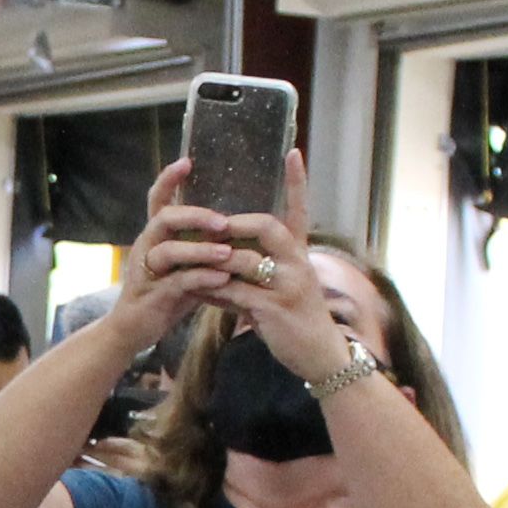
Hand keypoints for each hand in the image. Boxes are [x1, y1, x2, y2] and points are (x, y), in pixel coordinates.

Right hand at [118, 156, 239, 343]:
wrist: (135, 328)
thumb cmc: (166, 292)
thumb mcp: (185, 264)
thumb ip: (203, 245)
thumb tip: (239, 226)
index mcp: (156, 234)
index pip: (158, 198)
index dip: (168, 179)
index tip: (186, 161)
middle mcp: (147, 246)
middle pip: (164, 218)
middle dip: (195, 216)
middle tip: (223, 221)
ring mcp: (147, 270)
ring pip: (169, 250)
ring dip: (200, 250)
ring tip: (227, 252)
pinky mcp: (152, 294)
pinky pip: (177, 281)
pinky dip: (201, 278)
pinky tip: (221, 279)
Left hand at [210, 151, 349, 383]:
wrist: (319, 355)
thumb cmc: (296, 320)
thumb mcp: (282, 288)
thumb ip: (255, 270)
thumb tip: (219, 258)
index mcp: (300, 254)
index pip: (300, 210)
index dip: (297, 182)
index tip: (292, 151)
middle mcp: (298, 264)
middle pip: (267, 227)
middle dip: (234, 225)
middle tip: (210, 227)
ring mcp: (288, 285)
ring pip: (244, 260)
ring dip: (213, 260)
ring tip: (189, 261)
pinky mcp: (274, 308)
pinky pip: (235, 292)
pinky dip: (212, 290)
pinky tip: (196, 292)